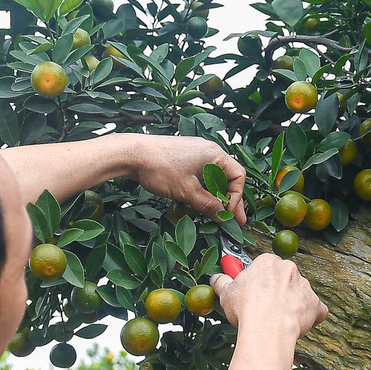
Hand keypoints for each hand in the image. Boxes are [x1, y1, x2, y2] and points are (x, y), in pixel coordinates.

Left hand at [128, 134, 245, 223]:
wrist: (131, 153)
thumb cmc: (159, 167)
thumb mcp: (187, 191)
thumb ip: (207, 205)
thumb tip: (221, 215)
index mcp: (214, 154)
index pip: (238, 176)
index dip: (236, 197)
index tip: (228, 213)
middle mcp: (207, 151)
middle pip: (228, 176)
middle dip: (229, 199)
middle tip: (232, 219)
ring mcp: (195, 153)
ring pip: (213, 177)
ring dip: (215, 195)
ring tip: (216, 212)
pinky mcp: (183, 158)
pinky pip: (201, 174)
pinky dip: (203, 188)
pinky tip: (199, 200)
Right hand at [211, 255, 326, 342]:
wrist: (267, 328)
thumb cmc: (246, 308)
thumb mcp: (225, 292)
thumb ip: (221, 281)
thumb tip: (216, 278)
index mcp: (269, 262)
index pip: (266, 267)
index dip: (259, 282)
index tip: (253, 293)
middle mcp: (290, 269)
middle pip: (284, 279)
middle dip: (277, 292)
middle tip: (265, 308)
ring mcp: (305, 286)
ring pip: (300, 294)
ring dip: (292, 304)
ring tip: (278, 320)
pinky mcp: (315, 304)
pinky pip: (316, 310)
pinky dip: (310, 316)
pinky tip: (298, 325)